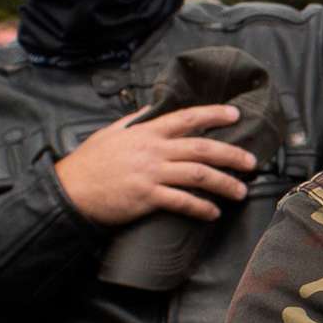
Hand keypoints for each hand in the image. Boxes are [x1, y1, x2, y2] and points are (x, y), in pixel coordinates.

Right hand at [53, 104, 259, 226]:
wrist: (71, 190)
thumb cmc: (90, 163)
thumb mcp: (111, 133)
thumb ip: (135, 121)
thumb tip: (152, 109)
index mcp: (146, 132)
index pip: (186, 118)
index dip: (213, 115)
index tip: (235, 115)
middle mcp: (153, 150)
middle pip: (202, 148)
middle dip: (232, 155)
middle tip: (252, 162)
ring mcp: (151, 174)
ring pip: (198, 176)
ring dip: (224, 184)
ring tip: (240, 191)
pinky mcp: (147, 197)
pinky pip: (182, 202)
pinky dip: (201, 208)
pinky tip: (213, 212)